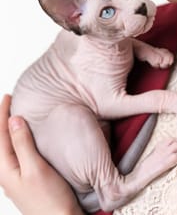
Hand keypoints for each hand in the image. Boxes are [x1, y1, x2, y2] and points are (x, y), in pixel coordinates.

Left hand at [0, 94, 84, 214]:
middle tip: (7, 102)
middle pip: (0, 140)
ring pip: (7, 146)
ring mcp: (14, 176)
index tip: (7, 97)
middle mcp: (6, 172)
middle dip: (2, 120)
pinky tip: (23, 137)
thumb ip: (22, 144)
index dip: (2, 114)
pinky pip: (15, 152)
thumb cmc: (50, 200)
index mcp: (4, 169)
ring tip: (14, 115)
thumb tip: (13, 121)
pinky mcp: (24, 178)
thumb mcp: (35, 168)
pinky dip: (17, 139)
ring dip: (9, 129)